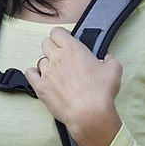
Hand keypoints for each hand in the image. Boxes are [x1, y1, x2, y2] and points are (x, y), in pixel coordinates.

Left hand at [25, 27, 122, 145]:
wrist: (89, 113)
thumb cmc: (101, 92)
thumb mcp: (114, 69)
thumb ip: (109, 59)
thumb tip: (107, 58)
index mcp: (73, 49)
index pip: (57, 32)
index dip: (61, 36)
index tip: (66, 41)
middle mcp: (57, 57)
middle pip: (46, 43)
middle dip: (53, 47)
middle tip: (61, 55)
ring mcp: (46, 72)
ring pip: (40, 59)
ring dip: (47, 63)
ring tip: (56, 71)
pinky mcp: (40, 87)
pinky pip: (30, 73)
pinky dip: (34, 74)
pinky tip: (41, 78)